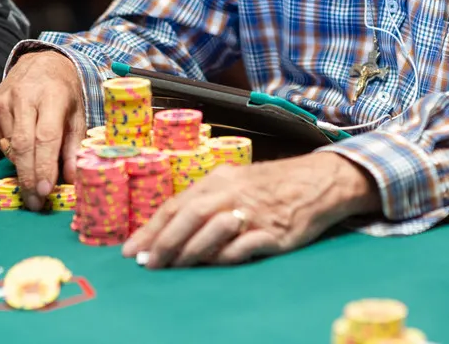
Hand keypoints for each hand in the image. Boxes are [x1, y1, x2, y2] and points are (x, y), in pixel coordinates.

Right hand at [0, 49, 85, 211]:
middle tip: (35, 203)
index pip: (45, 137)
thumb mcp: (77, 114)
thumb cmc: (63, 91)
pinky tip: (24, 147)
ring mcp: (2, 102)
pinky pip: (0, 142)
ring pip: (10, 147)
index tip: (45, 191)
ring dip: (23, 166)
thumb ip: (74, 146)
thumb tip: (71, 179)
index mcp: (51, 95)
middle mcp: (23, 97)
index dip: (44, 167)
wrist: (40, 62)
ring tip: (35, 174)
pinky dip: (13, 152)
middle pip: (23, 146)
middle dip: (29, 178)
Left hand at [123, 152, 378, 267]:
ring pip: (211, 233)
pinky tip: (211, 267)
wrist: (317, 182)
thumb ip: (205, 202)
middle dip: (163, 243)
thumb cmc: (270, 185)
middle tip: (147, 264)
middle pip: (188, 218)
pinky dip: (223, 258)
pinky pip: (242, 248)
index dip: (151, 228)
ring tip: (173, 268)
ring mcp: (252, 213)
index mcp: (218, 179)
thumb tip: (170, 228)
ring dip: (188, 253)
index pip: (176, 204)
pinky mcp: (273, 233)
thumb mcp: (234, 181)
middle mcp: (231, 193)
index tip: (131, 250)